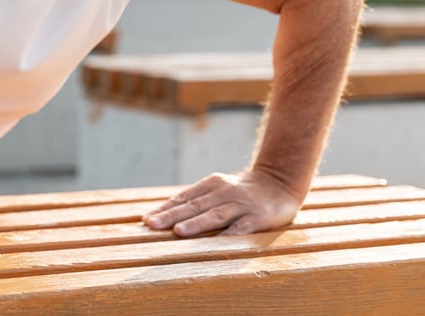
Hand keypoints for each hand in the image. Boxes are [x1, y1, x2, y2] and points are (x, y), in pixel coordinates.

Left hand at [141, 170, 301, 236]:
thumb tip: (164, 214)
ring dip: (196, 224)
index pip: (183, 198)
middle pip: (194, 206)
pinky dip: (231, 234)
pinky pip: (243, 227)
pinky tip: (219, 241)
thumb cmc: (240, 192)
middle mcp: (223, 193)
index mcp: (211, 185)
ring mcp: (241, 205)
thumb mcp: (217, 190)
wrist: (279, 183)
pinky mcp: (259, 217)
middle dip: (171, 216)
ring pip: (216, 215)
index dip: (164, 209)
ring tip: (178, 231)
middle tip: (150, 224)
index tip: (146, 219)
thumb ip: (196, 201)